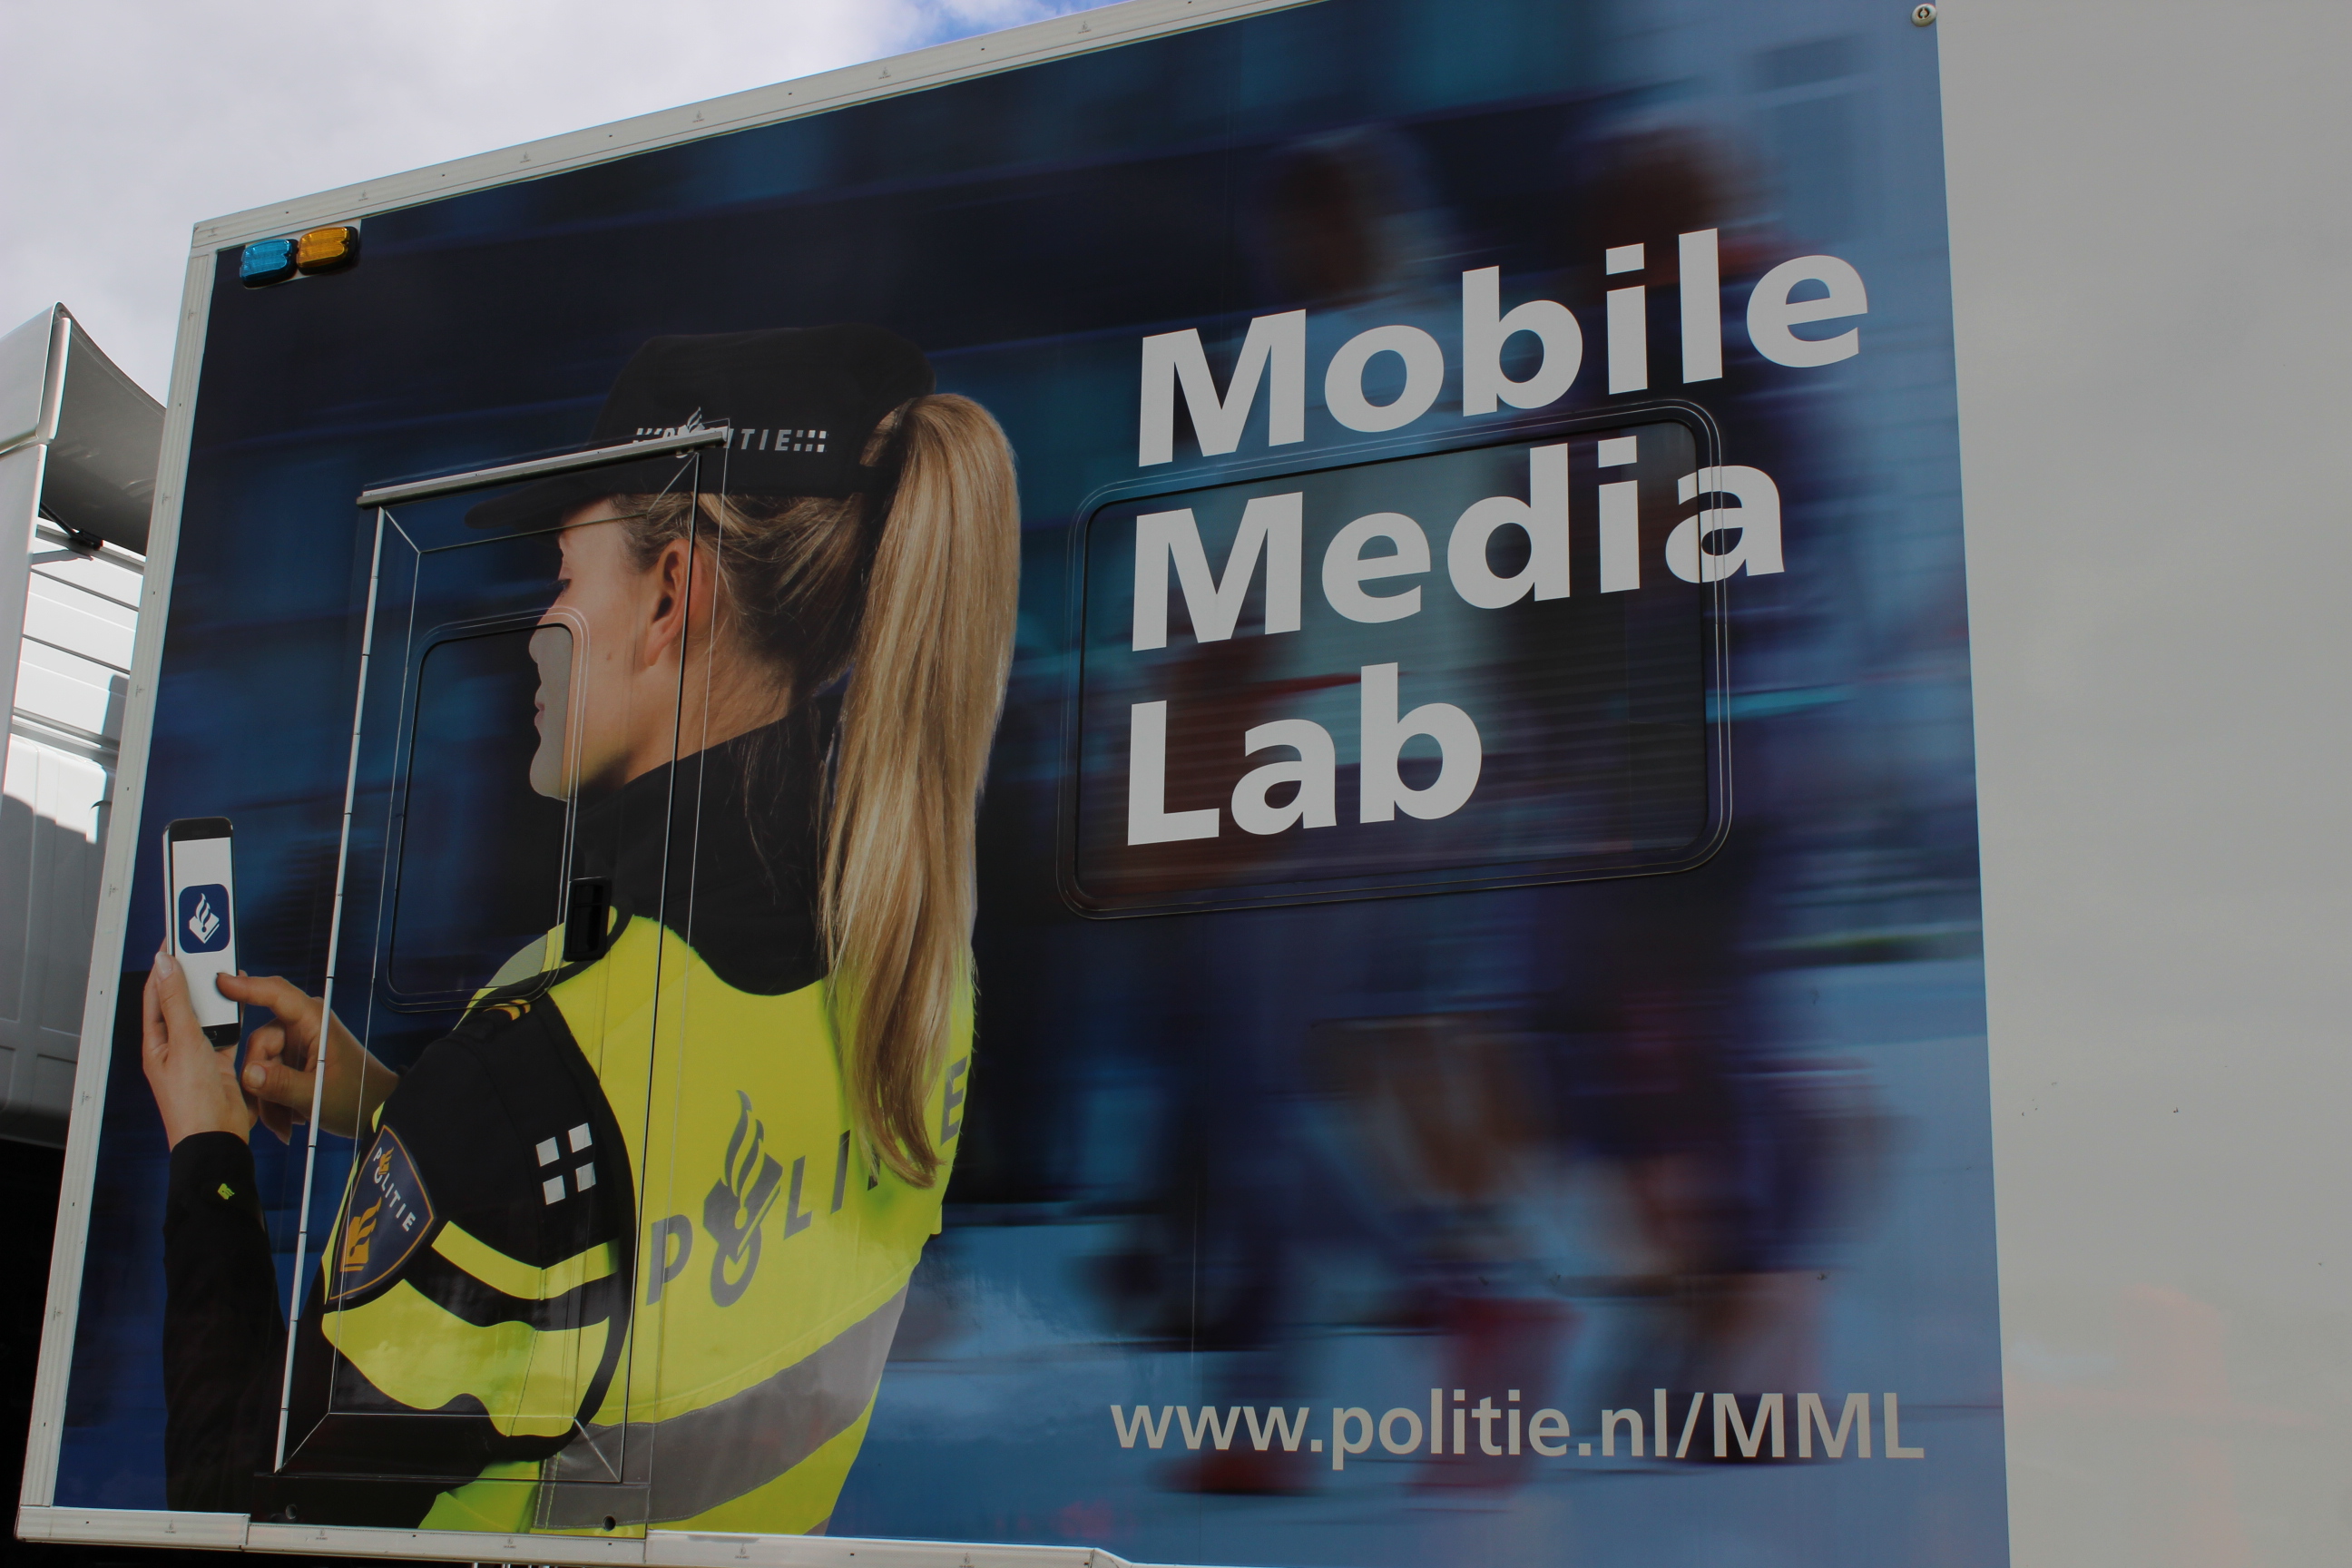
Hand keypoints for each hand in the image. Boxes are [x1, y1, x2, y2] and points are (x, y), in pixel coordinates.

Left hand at [141, 947, 252, 1147]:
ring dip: (216, 999)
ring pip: (207, 1016)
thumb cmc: (192, 1102)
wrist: (216, 1137)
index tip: (176, 942)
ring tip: (226, 976)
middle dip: (194, 979)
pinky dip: (234, 1018)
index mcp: (156, 1042)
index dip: (165, 966)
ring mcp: (198, 1055)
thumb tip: (165, 965)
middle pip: (183, 1002)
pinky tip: (242, 1006)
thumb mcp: (183, 1043)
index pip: (156, 993)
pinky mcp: (220, 1063)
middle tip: (207, 954)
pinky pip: (226, 1033)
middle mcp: (174, 1047)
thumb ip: (177, 1002)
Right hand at [219, 972, 396, 1143]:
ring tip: (285, 1125)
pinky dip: (274, 1101)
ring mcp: (299, 1045)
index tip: (221, 982)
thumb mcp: (317, 1096)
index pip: (277, 994)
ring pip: (261, 1067)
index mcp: (314, 1021)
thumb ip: (280, 1084)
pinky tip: (289, 1120)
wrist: (378, 1113)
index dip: (248, 987)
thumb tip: (248, 1073)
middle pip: (259, 1044)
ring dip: (268, 1099)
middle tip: (272, 1116)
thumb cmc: (358, 1098)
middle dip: (260, 1082)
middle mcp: (304, 1028)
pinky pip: (270, 1077)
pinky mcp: (295, 1062)